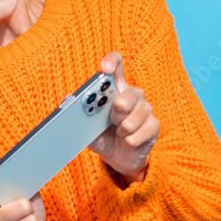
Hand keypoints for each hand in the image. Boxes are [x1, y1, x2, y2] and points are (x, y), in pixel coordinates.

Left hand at [88, 52, 159, 183]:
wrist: (118, 158)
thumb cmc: (103, 136)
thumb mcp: (86, 127)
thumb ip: (78, 113)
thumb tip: (66, 99)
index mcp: (115, 88)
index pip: (116, 65)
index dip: (112, 62)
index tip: (105, 69)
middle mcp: (132, 94)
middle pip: (127, 94)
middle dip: (118, 110)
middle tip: (112, 121)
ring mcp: (146, 109)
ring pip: (134, 116)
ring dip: (123, 130)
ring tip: (120, 133)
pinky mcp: (154, 124)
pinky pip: (142, 131)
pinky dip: (131, 140)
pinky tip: (128, 142)